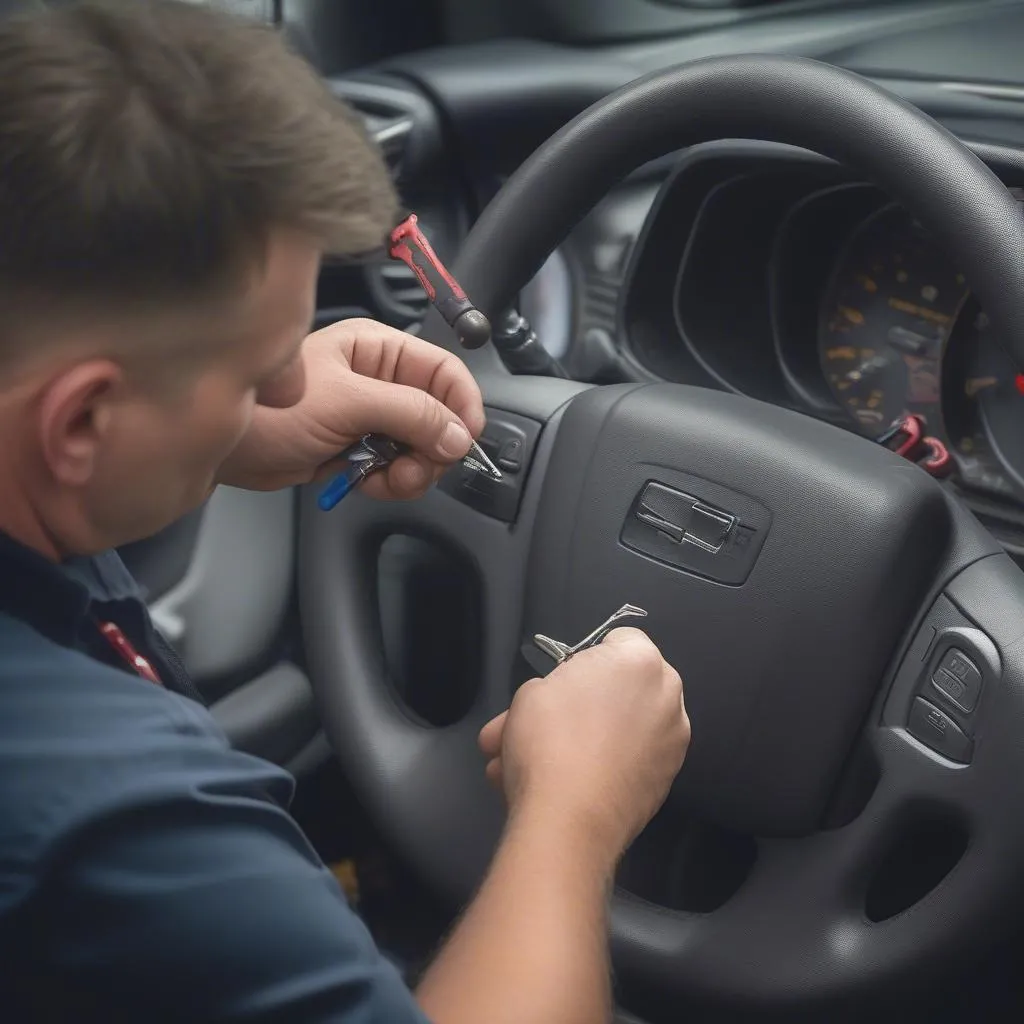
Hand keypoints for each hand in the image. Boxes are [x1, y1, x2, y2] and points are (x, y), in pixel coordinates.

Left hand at [218, 318, 484, 496]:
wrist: (221, 448)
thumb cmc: (268, 409)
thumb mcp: (347, 404)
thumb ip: (409, 414)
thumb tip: (458, 435)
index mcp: (378, 350)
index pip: (444, 372)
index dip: (462, 407)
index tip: (464, 442)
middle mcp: (379, 380)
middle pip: (438, 416)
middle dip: (432, 448)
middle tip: (415, 469)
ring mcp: (368, 417)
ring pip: (420, 448)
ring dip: (411, 470)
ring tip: (385, 479)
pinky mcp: (356, 448)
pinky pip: (395, 468)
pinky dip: (390, 482)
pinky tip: (367, 483)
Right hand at [479, 628, 689, 859]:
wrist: (568, 820)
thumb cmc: (548, 740)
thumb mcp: (530, 691)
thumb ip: (554, 685)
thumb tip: (555, 703)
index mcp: (640, 661)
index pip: (619, 639)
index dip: (586, 657)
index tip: (562, 682)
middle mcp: (668, 697)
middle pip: (622, 688)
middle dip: (583, 704)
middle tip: (539, 724)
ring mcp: (672, 743)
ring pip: (620, 731)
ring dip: (581, 741)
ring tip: (526, 765)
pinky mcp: (665, 782)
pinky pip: (626, 762)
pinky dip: (598, 768)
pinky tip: (555, 787)